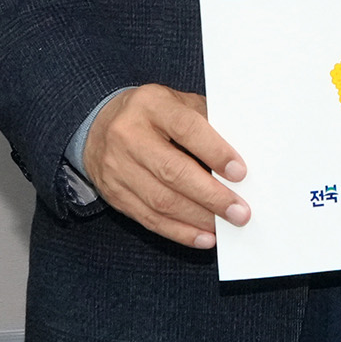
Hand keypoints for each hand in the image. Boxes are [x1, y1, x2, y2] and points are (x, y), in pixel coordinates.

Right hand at [84, 85, 247, 248]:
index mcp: (150, 105)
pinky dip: (179, 232)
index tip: (239, 173)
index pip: (186, 128)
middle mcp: (128, 135)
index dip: (215, 152)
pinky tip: (203, 237)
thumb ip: (206, 122)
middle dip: (210, 196)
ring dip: (198, 218)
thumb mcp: (176, 103)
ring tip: (225, 226)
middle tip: (239, 212)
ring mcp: (117, 167)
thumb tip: (242, 155)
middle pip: (173, 171)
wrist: (99, 126)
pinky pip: (149, 219)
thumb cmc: (151, 115)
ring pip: (161, 200)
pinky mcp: (114, 194)